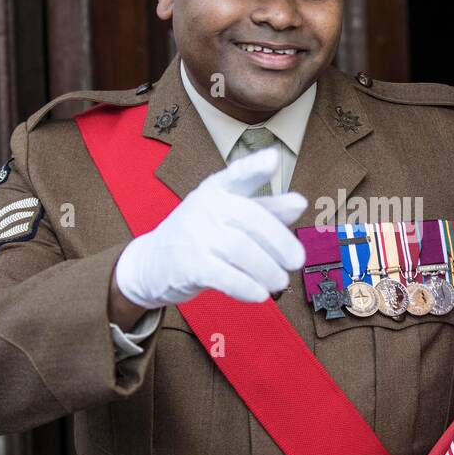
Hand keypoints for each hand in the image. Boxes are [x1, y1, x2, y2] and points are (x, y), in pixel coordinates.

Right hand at [114, 148, 306, 308]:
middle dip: (280, 242)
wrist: (153, 263)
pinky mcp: (188, 265)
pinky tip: (259, 294)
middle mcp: (205, 207)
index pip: (237, 174)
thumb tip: (300, 203)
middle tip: (297, 261)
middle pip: (250, 218)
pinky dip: (246, 287)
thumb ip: (266, 209)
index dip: (255, 167)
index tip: (273, 160)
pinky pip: (224, 276)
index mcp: (217, 189)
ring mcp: (194, 235)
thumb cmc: (200, 235)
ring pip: (240, 249)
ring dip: (267, 269)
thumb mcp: (229, 215)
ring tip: (280, 281)